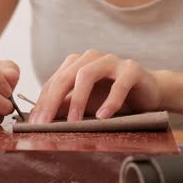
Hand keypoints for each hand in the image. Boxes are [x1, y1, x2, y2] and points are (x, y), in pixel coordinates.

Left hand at [28, 50, 162, 123]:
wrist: (148, 92)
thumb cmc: (112, 97)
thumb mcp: (85, 103)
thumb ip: (64, 106)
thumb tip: (39, 120)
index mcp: (76, 63)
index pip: (53, 82)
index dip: (42, 103)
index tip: (34, 125)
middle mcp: (91, 58)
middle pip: (65, 77)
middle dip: (53, 102)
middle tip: (45, 124)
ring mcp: (111, 61)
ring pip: (87, 75)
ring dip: (78, 100)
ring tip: (73, 122)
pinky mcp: (132, 69)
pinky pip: (119, 84)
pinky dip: (110, 101)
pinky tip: (103, 116)